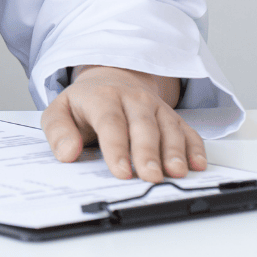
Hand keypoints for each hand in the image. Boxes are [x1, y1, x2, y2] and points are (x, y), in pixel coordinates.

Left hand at [43, 65, 205, 182]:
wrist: (111, 79)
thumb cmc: (85, 103)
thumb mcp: (60, 111)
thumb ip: (58, 131)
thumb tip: (66, 153)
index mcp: (102, 97)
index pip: (110, 122)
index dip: (117, 147)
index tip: (121, 171)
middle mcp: (133, 99)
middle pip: (143, 126)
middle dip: (148, 153)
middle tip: (151, 177)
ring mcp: (156, 107)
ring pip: (168, 128)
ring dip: (175, 151)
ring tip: (177, 173)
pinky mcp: (173, 117)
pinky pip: (188, 130)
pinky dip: (196, 147)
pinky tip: (198, 164)